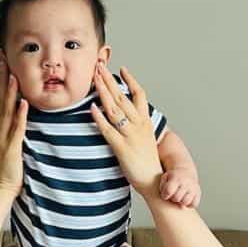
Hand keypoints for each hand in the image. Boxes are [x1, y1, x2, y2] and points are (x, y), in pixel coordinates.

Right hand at [0, 61, 26, 197]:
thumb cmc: (3, 172)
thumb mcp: (0, 148)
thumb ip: (4, 133)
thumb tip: (10, 122)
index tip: (0, 69)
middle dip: (1, 81)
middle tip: (4, 62)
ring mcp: (2, 140)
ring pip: (5, 112)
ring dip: (9, 93)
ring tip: (13, 76)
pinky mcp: (12, 150)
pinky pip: (17, 130)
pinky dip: (20, 116)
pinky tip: (24, 104)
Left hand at [90, 63, 161, 197]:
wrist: (155, 181)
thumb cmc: (149, 163)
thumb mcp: (147, 139)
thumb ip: (137, 127)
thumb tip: (129, 118)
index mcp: (145, 122)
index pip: (139, 95)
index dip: (130, 81)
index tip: (122, 69)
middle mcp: (139, 125)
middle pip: (123, 97)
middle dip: (109, 80)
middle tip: (99, 65)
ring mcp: (130, 136)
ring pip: (114, 109)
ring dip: (103, 91)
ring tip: (94, 78)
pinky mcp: (122, 148)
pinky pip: (108, 130)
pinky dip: (99, 118)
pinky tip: (92, 107)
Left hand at [160, 168, 200, 207]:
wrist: (185, 171)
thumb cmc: (172, 177)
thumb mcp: (165, 178)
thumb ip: (163, 188)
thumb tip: (168, 199)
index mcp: (176, 178)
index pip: (169, 191)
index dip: (165, 196)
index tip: (165, 195)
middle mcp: (186, 182)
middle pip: (177, 198)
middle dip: (173, 199)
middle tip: (173, 195)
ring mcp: (193, 187)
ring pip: (185, 202)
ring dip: (180, 202)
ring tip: (179, 197)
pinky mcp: (198, 192)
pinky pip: (194, 204)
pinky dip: (189, 205)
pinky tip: (185, 200)